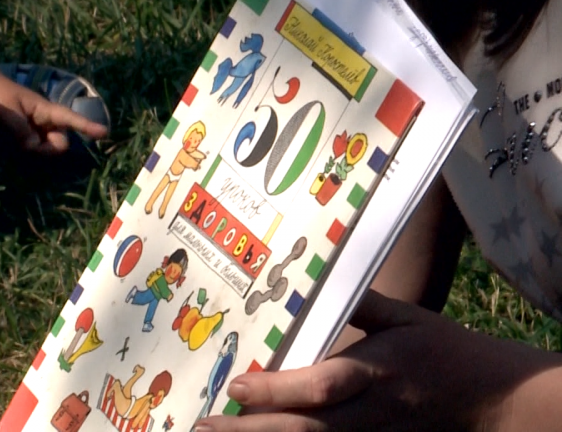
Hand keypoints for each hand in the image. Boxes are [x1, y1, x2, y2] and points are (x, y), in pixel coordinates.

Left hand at [0, 76, 107, 153]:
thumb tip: (33, 147)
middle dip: (48, 149)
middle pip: (60, 143)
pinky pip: (34, 148)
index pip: (70, 119)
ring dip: (35, 150)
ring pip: (46, 148)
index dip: (87, 127)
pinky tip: (14, 139)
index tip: (105, 133)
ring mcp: (36, 127)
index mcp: (46, 109)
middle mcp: (45, 120)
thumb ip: (22, 132)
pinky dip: (28, 149)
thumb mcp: (8, 113)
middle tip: (24, 142)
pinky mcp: (26, 134)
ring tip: (14, 137)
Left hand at [195, 290, 561, 431]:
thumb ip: (362, 302)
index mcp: (375, 372)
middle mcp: (368, 412)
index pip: (321, 386)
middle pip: (305, 428)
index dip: (278, 389)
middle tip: (205, 425)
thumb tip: (317, 279)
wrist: (490, 399)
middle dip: (252, 430)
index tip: (238, 384)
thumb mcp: (409, 317)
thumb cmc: (443, 350)